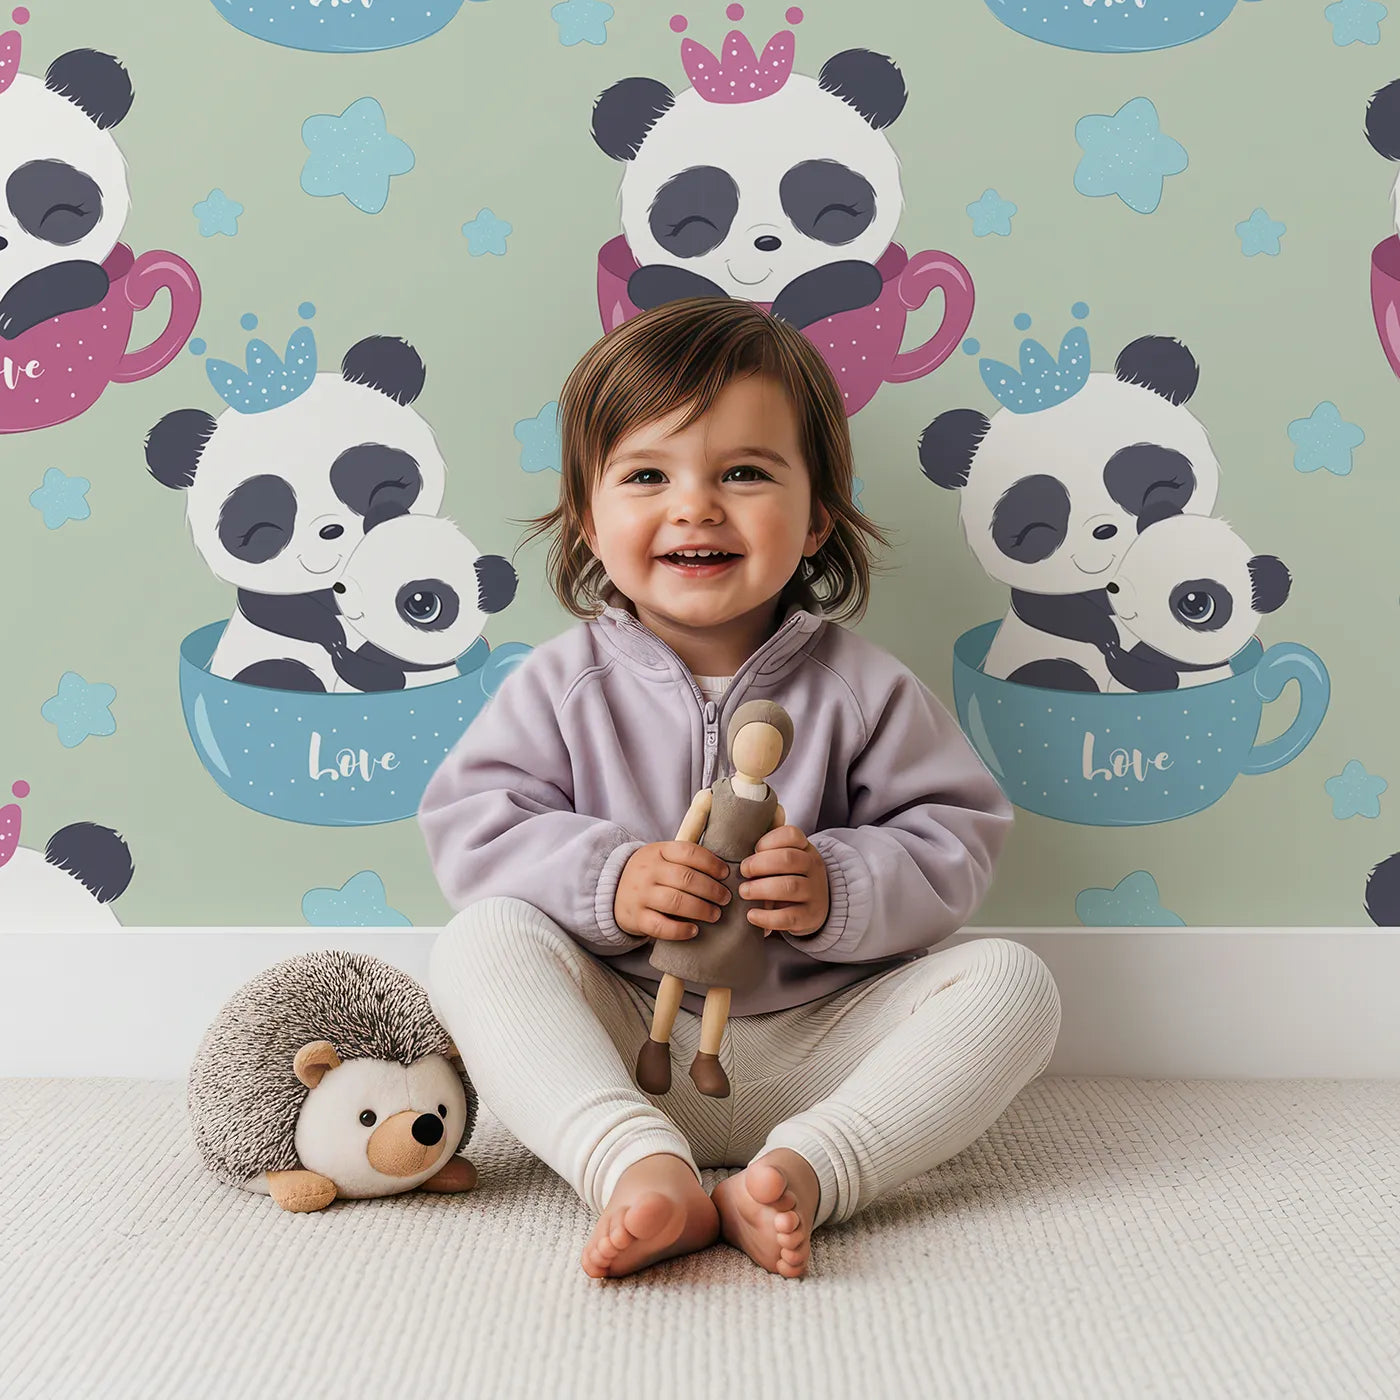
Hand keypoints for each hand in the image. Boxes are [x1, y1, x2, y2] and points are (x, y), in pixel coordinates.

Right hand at [615, 841, 730, 940]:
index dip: (711, 863)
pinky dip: (680, 930)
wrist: (612, 890)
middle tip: (725, 898)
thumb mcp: (661, 856)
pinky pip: (660, 926)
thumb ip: (686, 858)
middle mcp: (648, 871)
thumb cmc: (650, 874)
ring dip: (701, 909)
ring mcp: (640, 895)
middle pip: (685, 878)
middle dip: (711, 889)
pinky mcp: (636, 918)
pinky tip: (694, 930)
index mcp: (657, 851)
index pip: (688, 852)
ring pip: (675, 902)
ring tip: (715, 914)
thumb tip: (724, 870)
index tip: (725, 873)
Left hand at [739, 826, 829, 936]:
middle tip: (743, 871)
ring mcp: (813, 892)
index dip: (768, 841)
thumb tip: (735, 853)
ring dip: (760, 889)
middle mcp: (812, 868)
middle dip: (759, 864)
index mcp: (805, 849)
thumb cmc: (790, 877)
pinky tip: (752, 915)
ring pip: (789, 886)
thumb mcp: (785, 860)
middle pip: (788, 859)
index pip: (791, 835)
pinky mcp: (809, 917)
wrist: (815, 907)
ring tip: (744, 891)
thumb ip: (766, 853)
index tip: (754, 849)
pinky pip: (788, 917)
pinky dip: (766, 917)